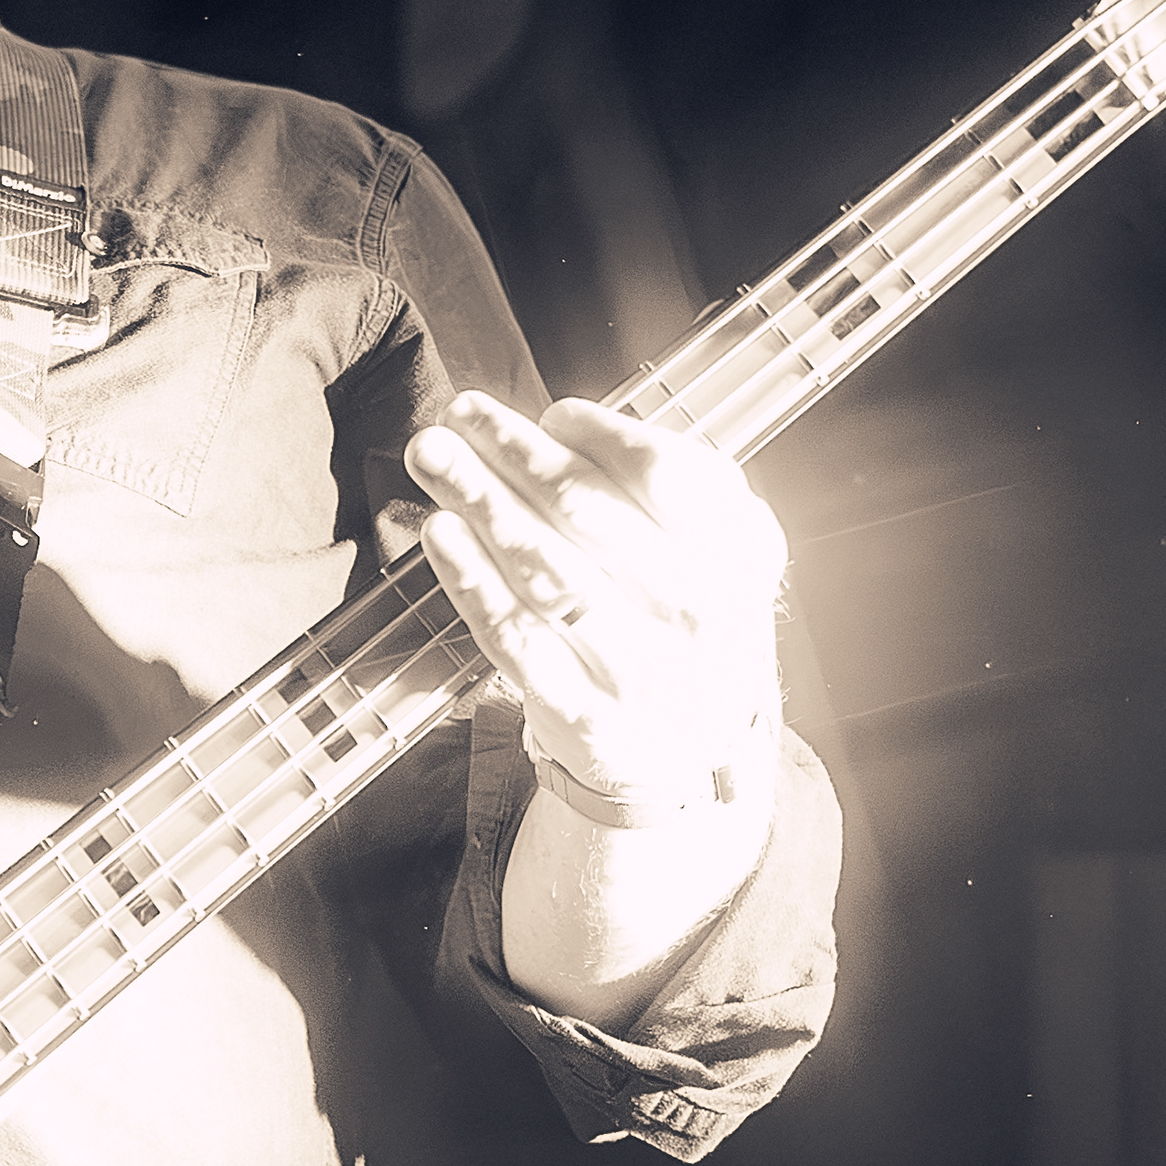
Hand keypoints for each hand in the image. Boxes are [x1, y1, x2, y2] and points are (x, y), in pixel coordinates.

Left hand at [403, 391, 787, 814]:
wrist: (692, 753)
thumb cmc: (687, 619)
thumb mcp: (721, 547)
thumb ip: (669, 480)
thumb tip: (566, 427)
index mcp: (732, 553)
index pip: (657, 473)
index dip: (597, 434)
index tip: (550, 415)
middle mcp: (691, 609)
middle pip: (584, 511)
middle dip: (513, 453)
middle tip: (460, 412)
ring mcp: (637, 667)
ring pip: (543, 568)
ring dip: (479, 502)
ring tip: (433, 457)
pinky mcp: (583, 714)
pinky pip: (516, 637)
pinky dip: (472, 582)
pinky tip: (440, 535)